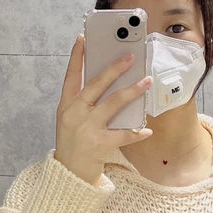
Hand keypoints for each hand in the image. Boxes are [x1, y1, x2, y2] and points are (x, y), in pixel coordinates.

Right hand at [55, 33, 152, 186]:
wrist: (68, 174)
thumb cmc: (73, 142)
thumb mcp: (70, 119)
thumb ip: (84, 102)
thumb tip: (108, 80)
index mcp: (66, 105)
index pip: (71, 76)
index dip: (76, 57)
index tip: (83, 38)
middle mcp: (75, 114)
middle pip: (96, 85)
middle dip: (114, 69)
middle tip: (130, 56)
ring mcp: (87, 128)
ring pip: (113, 103)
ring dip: (131, 91)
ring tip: (146, 81)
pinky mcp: (100, 144)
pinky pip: (123, 135)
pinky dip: (136, 132)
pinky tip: (146, 129)